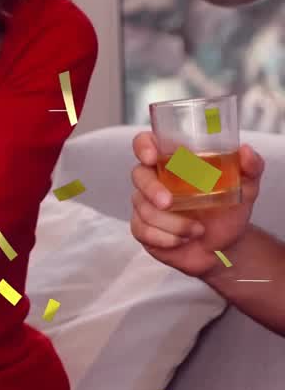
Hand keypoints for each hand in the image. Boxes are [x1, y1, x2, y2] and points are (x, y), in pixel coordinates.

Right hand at [129, 131, 263, 277]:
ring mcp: (145, 204)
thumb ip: (251, 167)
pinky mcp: (142, 228)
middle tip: (169, 202)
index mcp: (172, 162)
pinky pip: (143, 231)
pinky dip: (166, 238)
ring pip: (144, 208)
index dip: (143, 146)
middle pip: (138, 175)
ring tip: (197, 230)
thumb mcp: (246, 187)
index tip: (151, 157)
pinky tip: (183, 239)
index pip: (146, 143)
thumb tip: (245, 152)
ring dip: (173, 223)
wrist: (225, 247)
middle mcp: (155, 180)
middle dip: (152, 190)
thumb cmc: (228, 210)